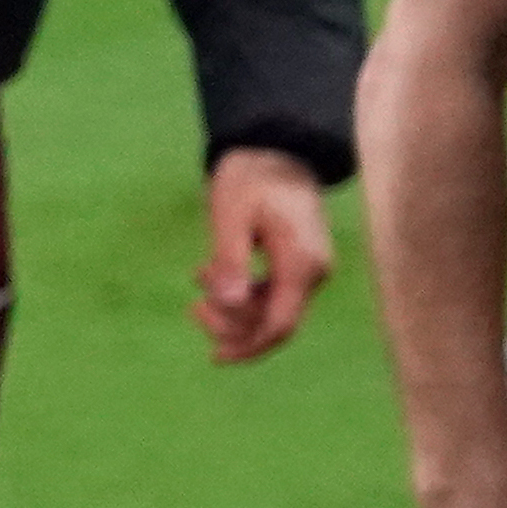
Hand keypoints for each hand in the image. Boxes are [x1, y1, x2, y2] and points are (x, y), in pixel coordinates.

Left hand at [199, 149, 333, 364]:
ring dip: (232, 308)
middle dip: (231, 325)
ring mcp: (308, 270)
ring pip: (270, 311)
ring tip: (198, 279)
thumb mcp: (230, 214)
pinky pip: (271, 295)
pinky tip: (210, 275)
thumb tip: (228, 302)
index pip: (281, 323)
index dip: (250, 347)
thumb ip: (229, 258)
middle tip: (193, 306)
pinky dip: (240, 293)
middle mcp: (313, 272)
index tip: (214, 357)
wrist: (276, 150)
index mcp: (301, 263)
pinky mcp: (298, 265)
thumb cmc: (251, 177)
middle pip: (274, 323)